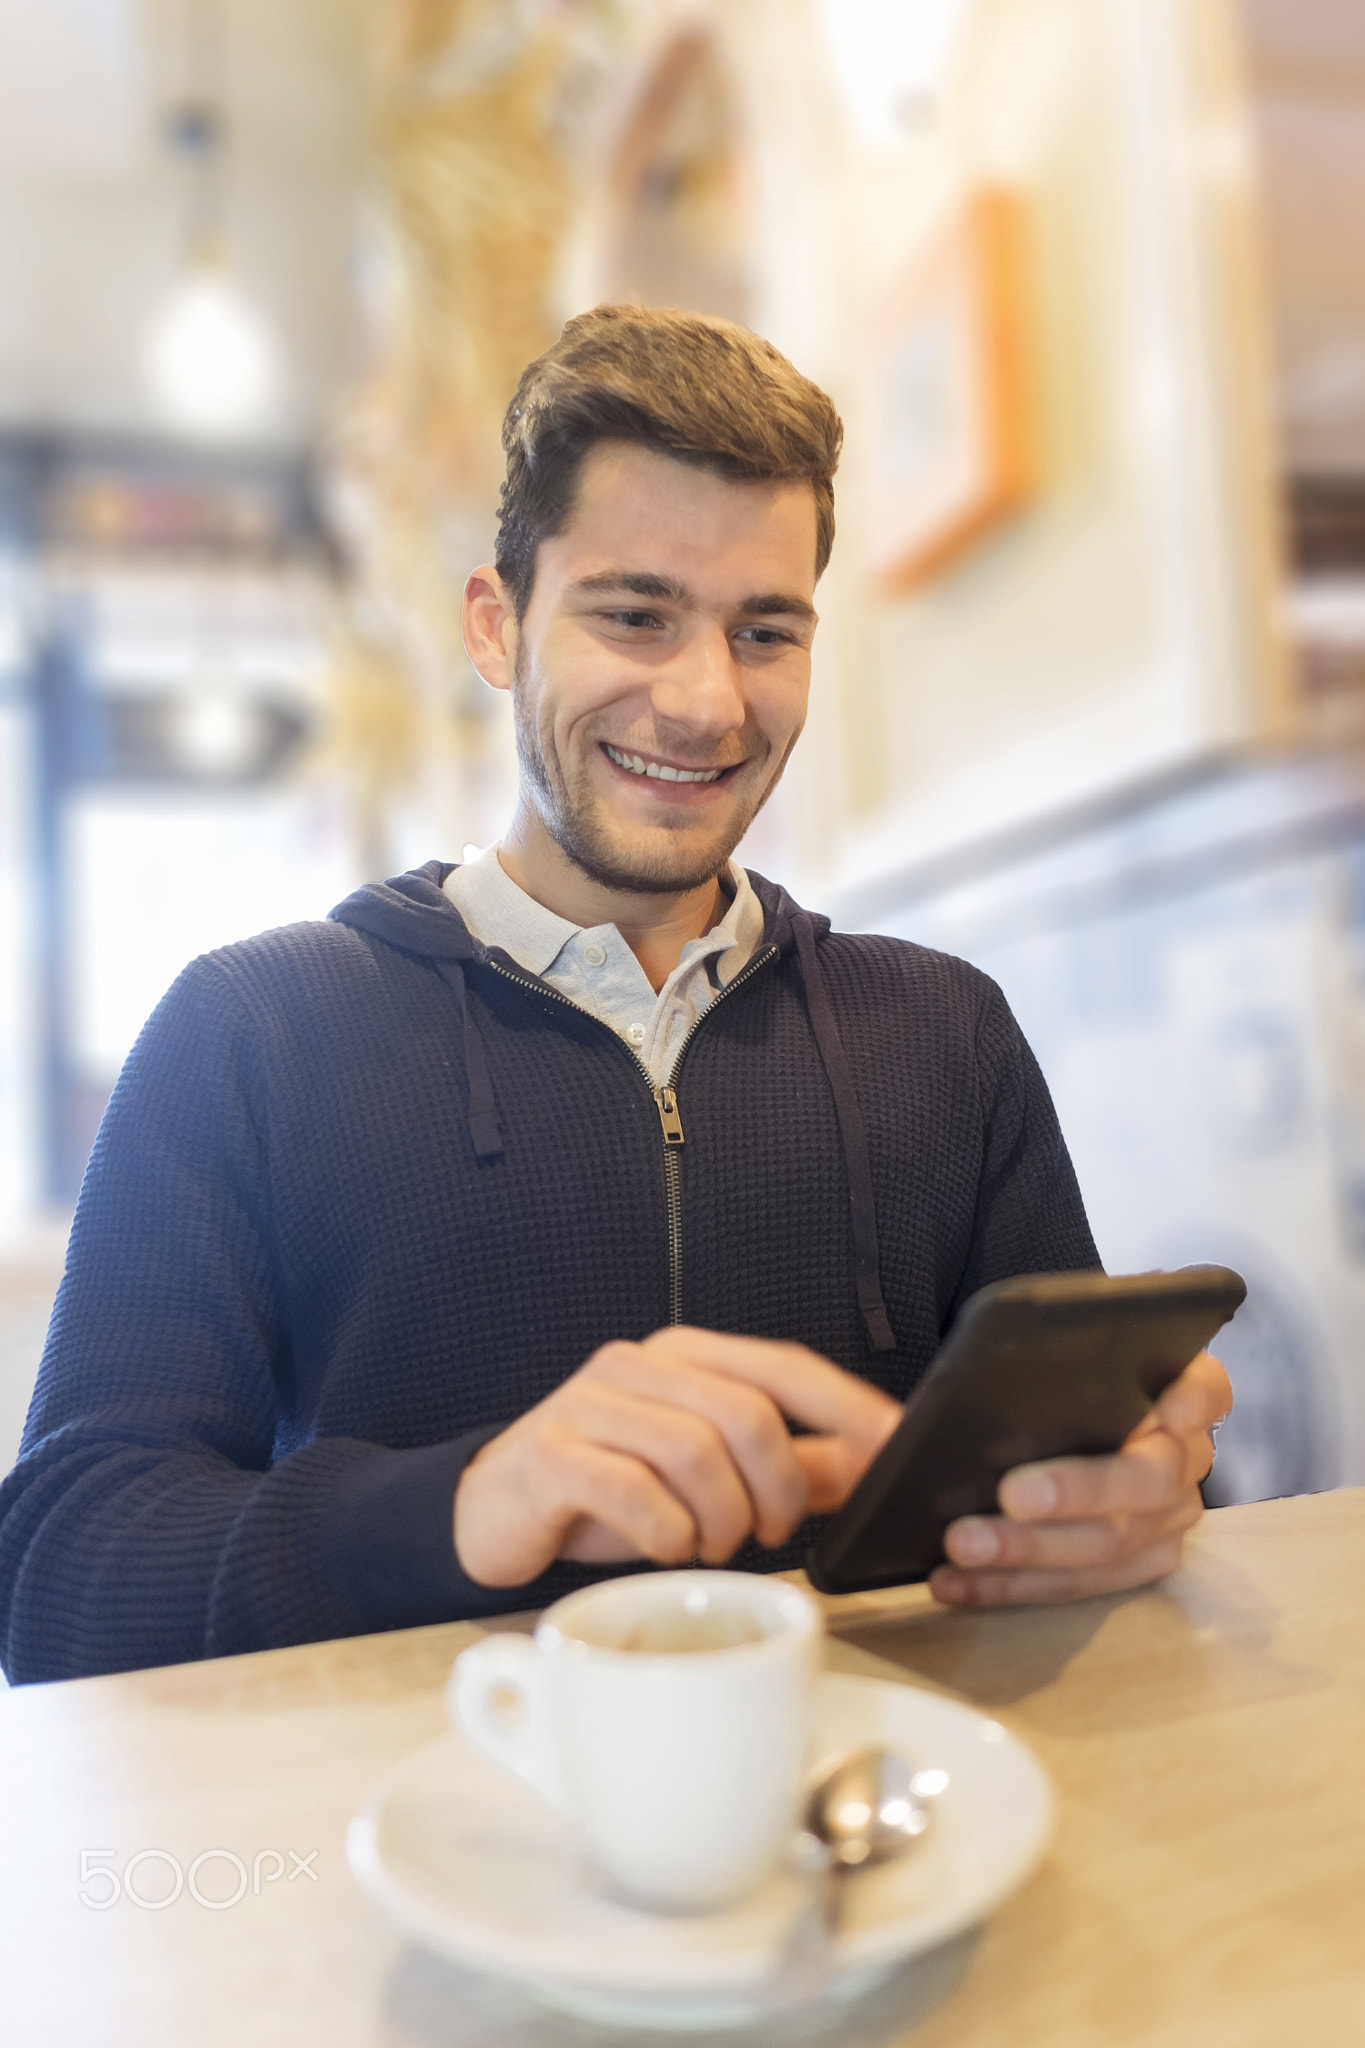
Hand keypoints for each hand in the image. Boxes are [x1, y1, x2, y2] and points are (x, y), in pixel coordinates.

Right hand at [453, 1327, 901, 1588]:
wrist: (495, 1511)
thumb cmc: (610, 1489)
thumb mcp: (709, 1478)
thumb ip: (791, 1465)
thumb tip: (872, 1463)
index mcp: (688, 1356)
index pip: (786, 1366)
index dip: (850, 1408)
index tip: (898, 1449)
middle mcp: (640, 1364)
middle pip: (749, 1414)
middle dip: (779, 1489)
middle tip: (771, 1534)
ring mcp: (590, 1403)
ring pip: (696, 1453)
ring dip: (721, 1521)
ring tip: (708, 1547)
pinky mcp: (551, 1453)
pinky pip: (633, 1490)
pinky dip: (665, 1533)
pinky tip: (663, 1548)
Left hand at [930, 1349, 1232, 1607]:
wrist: (1053, 1422)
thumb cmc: (1050, 1383)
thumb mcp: (1052, 1360)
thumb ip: (1048, 1365)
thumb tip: (988, 1382)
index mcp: (1179, 1391)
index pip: (1206, 1387)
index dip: (1192, 1398)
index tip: (1166, 1406)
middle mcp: (1184, 1458)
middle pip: (1146, 1478)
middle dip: (1077, 1489)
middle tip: (1012, 1493)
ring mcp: (1167, 1519)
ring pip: (1108, 1544)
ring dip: (1029, 1550)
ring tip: (962, 1545)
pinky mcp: (1137, 1565)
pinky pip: (1077, 1587)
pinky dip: (1010, 1586)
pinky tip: (955, 1583)